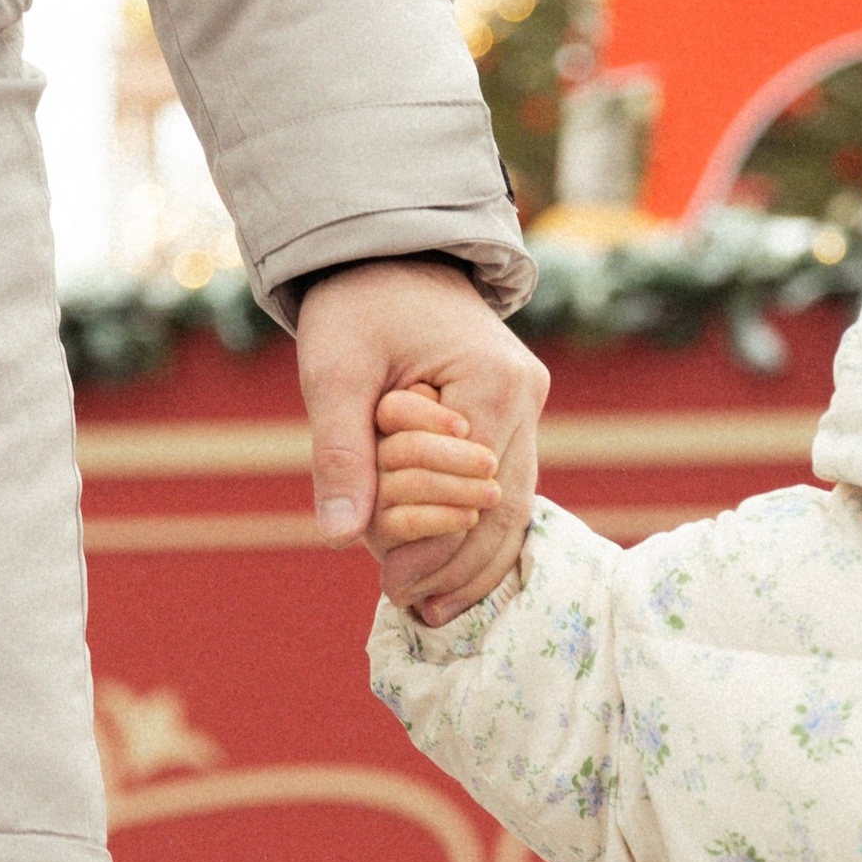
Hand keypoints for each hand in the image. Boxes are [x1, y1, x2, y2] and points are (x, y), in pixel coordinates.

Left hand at [296, 257, 547, 622]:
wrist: (390, 248)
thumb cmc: (357, 303)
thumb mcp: (334, 372)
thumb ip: (340, 453)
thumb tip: (341, 537)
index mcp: (490, 383)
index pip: (473, 490)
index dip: (439, 546)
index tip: (394, 588)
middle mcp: (526, 395)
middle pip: (507, 506)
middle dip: (462, 565)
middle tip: (418, 612)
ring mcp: (528, 401)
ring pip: (516, 500)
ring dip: (475, 553)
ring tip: (433, 605)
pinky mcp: (515, 407)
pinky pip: (507, 480)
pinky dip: (478, 523)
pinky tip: (450, 565)